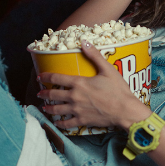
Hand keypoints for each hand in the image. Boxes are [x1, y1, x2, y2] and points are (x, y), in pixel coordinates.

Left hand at [37, 41, 151, 129]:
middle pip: (53, 95)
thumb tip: (84, 41)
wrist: (126, 110)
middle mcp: (74, 97)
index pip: (56, 78)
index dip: (46, 77)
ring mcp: (77, 110)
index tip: (39, 77)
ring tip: (44, 107)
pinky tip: (56, 123)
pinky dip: (60, 124)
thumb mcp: (108, 69)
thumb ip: (95, 55)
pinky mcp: (82, 121)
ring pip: (57, 110)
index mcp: (79, 83)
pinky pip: (67, 124)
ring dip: (48, 108)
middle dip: (44, 94)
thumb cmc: (118, 90)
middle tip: (38, 94)